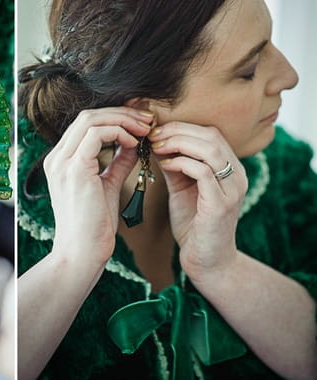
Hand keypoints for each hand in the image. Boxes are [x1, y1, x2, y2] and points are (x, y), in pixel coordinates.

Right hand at [43, 108, 152, 266]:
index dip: (115, 117)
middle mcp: (57, 157)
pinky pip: (97, 134)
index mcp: (61, 161)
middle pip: (88, 116)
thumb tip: (133, 144)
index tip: (140, 123)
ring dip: (123, 119)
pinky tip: (135, 143)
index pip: (86, 124)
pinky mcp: (74, 169)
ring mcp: (62, 162)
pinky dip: (119, 132)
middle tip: (148, 120)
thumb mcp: (107, 186)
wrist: (82, 254)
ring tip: (145, 129)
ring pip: (92, 119)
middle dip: (122, 113)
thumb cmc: (94, 226)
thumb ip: (117, 163)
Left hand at [149, 122, 247, 279]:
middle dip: (177, 130)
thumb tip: (156, 141)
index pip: (210, 132)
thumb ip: (174, 164)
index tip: (155, 131)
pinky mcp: (221, 204)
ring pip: (209, 149)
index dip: (182, 127)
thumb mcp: (181, 186)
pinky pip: (202, 172)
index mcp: (230, 168)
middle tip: (152, 135)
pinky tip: (164, 164)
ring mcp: (232, 189)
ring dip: (177, 142)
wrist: (206, 261)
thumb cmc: (193, 223)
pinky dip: (180, 162)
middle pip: (210, 135)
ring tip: (156, 146)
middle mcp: (237, 175)